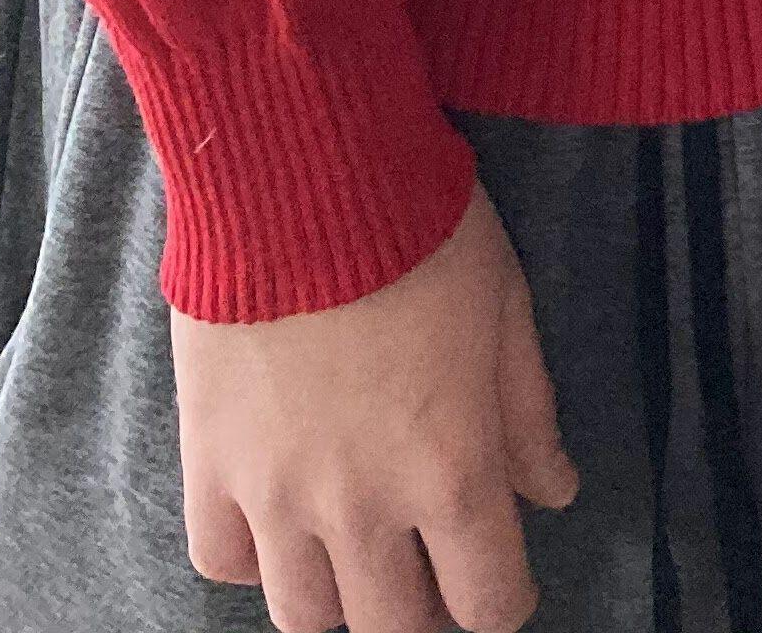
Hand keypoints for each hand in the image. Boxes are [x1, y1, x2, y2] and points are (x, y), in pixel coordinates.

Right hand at [171, 186, 576, 632]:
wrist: (303, 173)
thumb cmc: (423, 226)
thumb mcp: (505, 307)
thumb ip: (527, 414)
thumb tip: (553, 494)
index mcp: (451, 471)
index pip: (488, 603)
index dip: (505, 601)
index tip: (504, 578)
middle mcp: (361, 508)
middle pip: (393, 626)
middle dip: (425, 608)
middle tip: (433, 565)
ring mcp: (276, 495)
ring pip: (305, 614)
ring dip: (341, 591)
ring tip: (358, 544)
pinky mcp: (209, 464)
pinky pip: (222, 560)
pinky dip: (254, 555)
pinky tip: (280, 513)